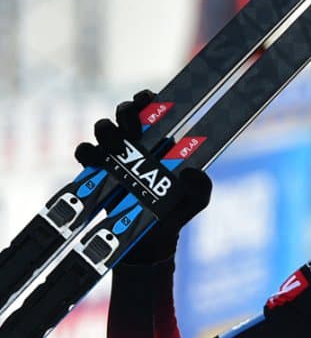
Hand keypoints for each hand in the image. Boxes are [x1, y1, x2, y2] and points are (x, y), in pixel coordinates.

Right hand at [72, 89, 211, 266]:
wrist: (150, 238)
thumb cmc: (175, 210)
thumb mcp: (195, 199)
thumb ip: (200, 186)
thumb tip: (191, 172)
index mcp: (160, 140)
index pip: (151, 109)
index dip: (146, 99)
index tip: (148, 99)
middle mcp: (135, 141)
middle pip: (125, 112)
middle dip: (127, 112)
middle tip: (134, 126)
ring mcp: (114, 154)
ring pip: (103, 128)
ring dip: (108, 131)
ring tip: (117, 147)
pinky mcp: (96, 170)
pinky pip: (84, 153)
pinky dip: (88, 153)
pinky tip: (96, 161)